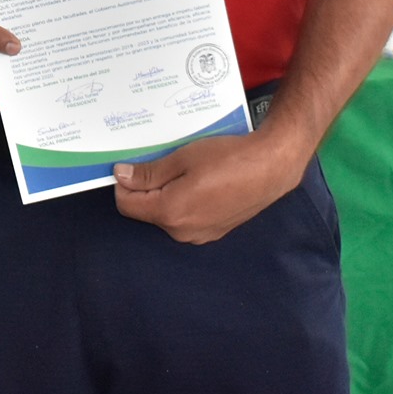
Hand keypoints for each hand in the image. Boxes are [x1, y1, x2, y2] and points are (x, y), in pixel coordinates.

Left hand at [112, 132, 301, 243]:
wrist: (271, 167)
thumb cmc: (227, 158)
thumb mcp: (182, 158)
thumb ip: (149, 173)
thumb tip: (121, 177)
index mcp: (170, 213)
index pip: (127, 205)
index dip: (124, 184)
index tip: (130, 165)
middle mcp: (182, 232)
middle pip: (147, 211)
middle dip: (147, 188)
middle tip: (162, 161)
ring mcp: (200, 235)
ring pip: (167, 215)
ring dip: (166, 195)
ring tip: (184, 169)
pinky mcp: (214, 232)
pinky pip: (187, 218)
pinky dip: (184, 202)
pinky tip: (200, 182)